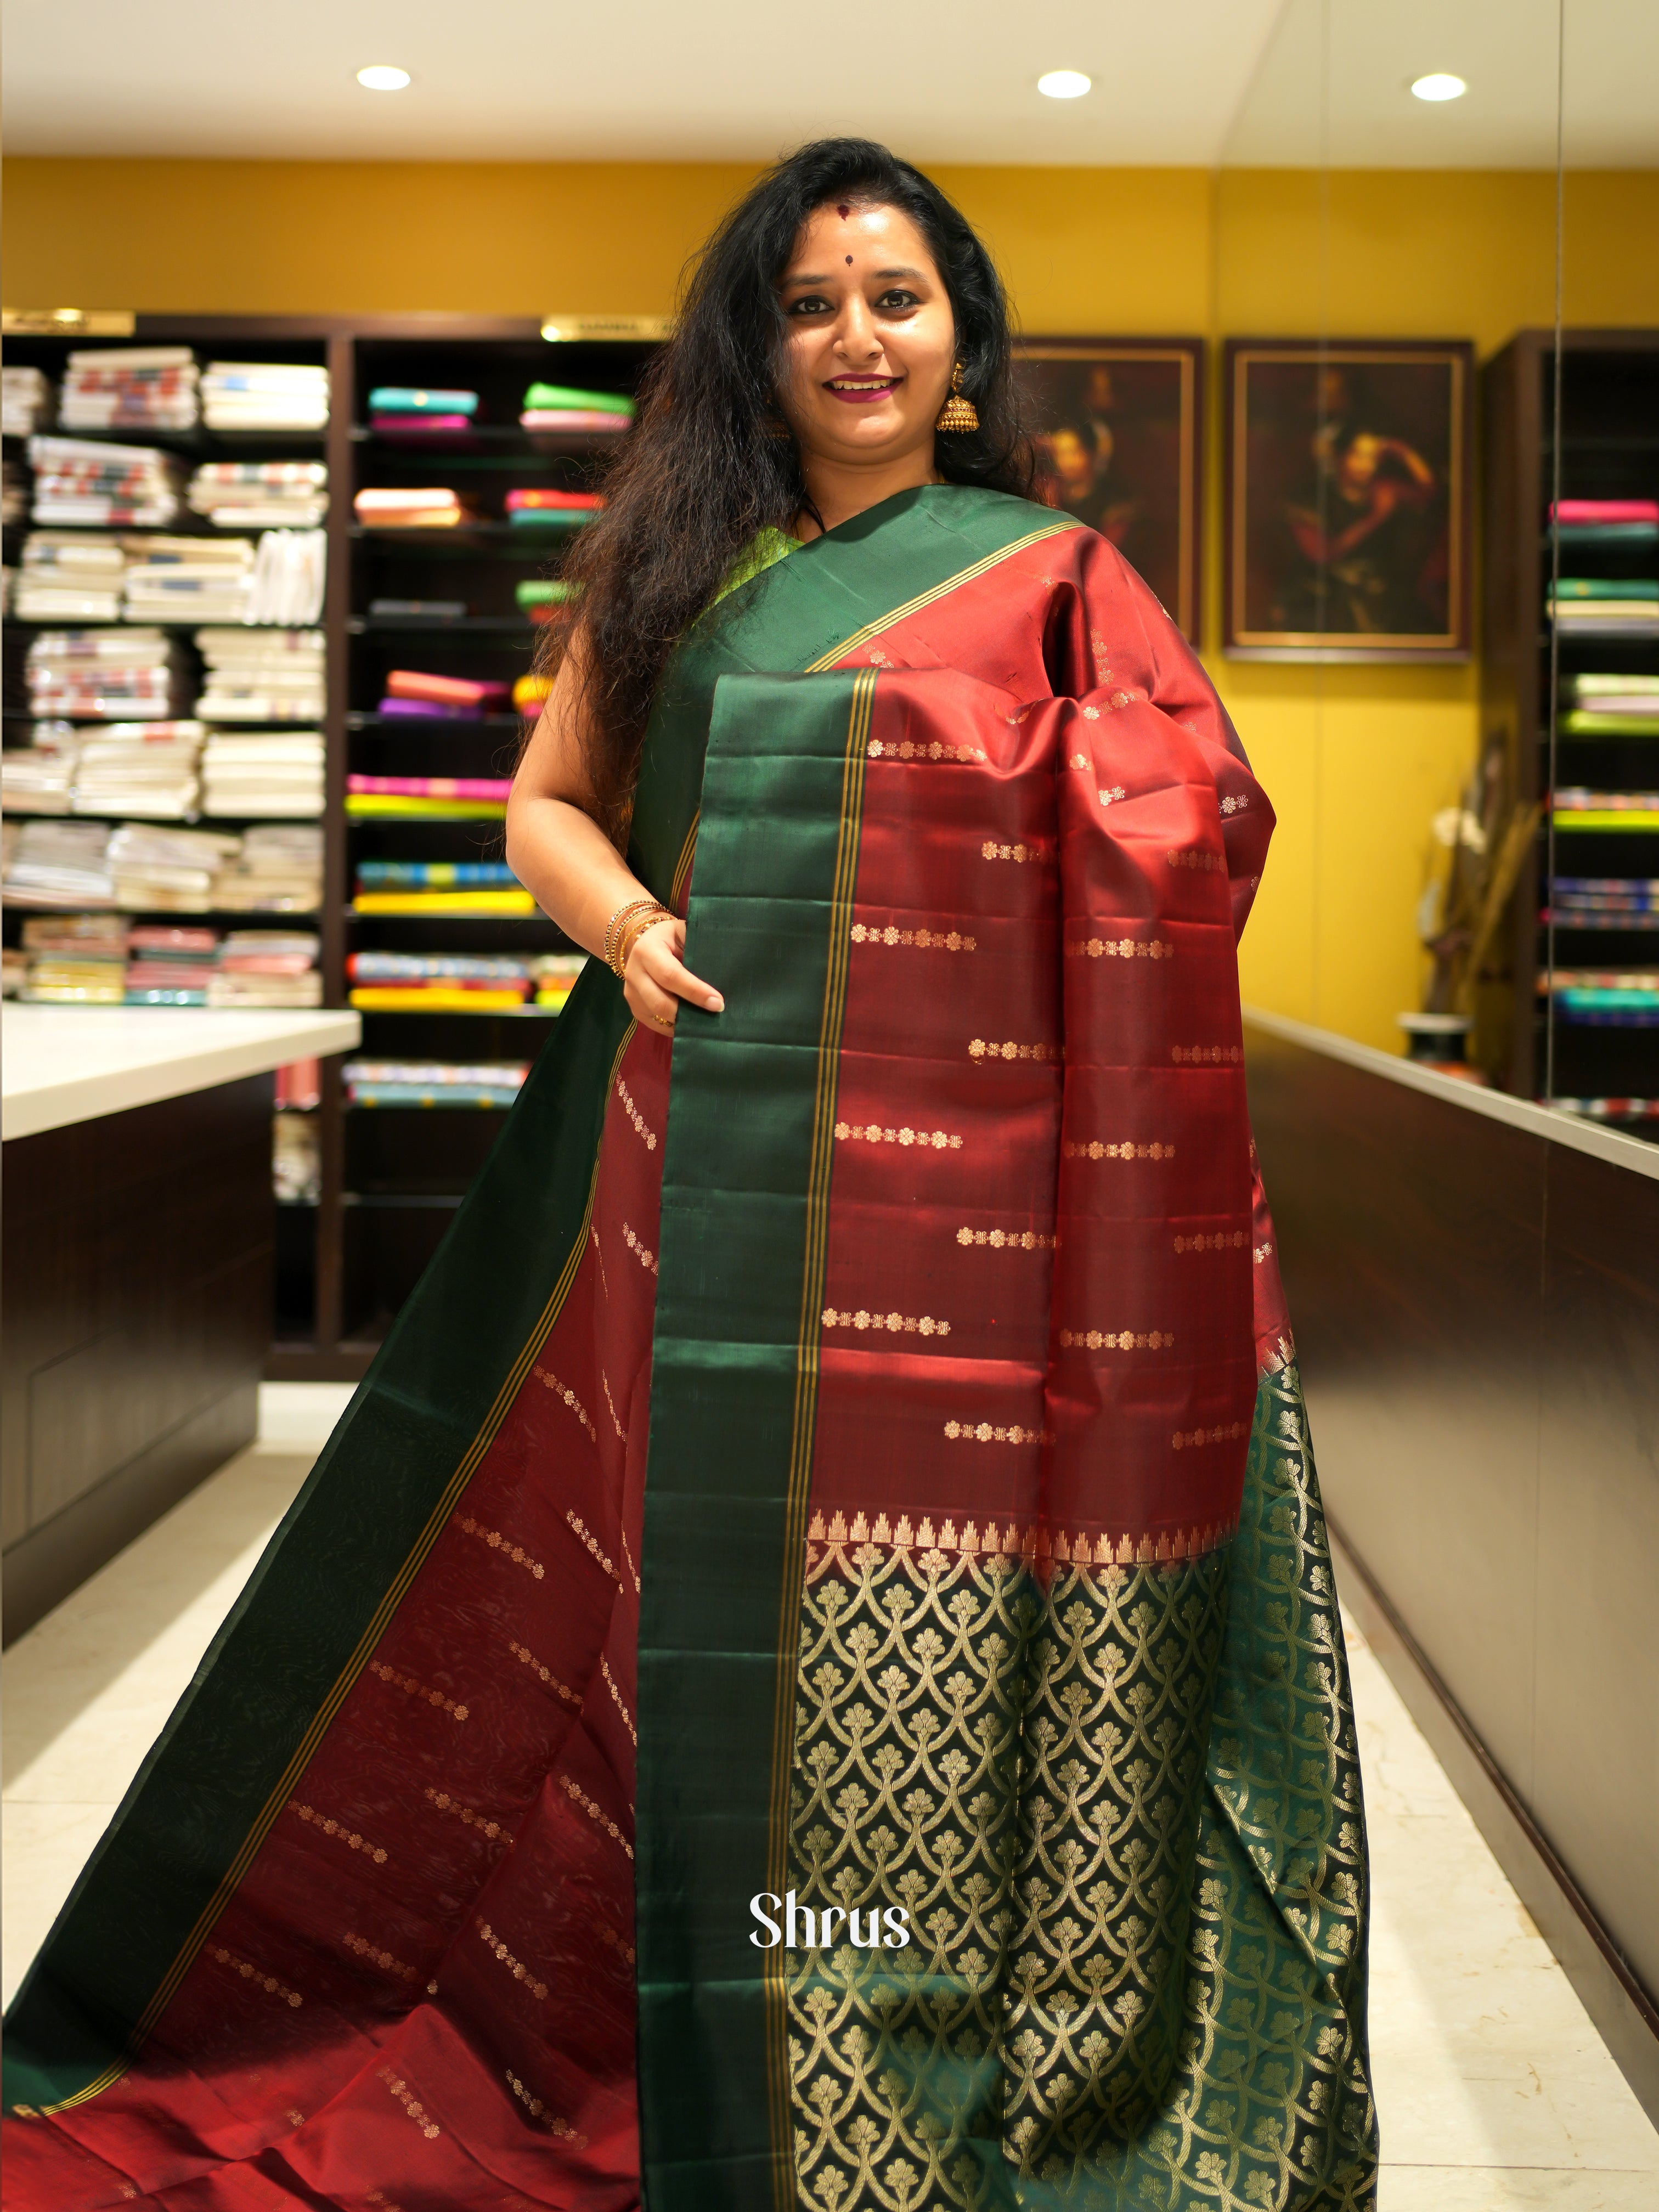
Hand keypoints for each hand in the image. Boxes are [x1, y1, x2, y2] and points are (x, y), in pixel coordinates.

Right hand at [623, 916, 724, 1035]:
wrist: (644, 943)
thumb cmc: (671, 938)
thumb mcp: (683, 933)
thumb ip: (697, 950)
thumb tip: (722, 976)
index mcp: (647, 950)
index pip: (671, 975)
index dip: (695, 991)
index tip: (718, 1002)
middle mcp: (633, 972)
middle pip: (661, 1002)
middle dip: (690, 1012)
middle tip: (716, 1015)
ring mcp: (631, 992)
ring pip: (657, 1015)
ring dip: (683, 1022)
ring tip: (706, 1022)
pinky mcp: (634, 1007)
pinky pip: (654, 1024)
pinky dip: (674, 1027)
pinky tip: (692, 1024)